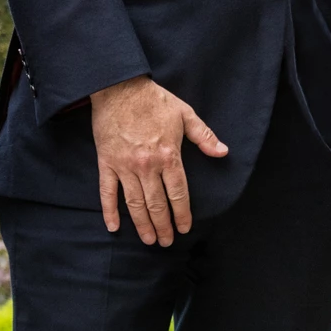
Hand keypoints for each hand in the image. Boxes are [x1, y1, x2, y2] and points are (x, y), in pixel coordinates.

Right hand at [90, 75, 226, 246]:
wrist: (120, 88)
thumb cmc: (155, 100)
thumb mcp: (185, 113)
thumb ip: (204, 135)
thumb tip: (223, 152)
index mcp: (168, 155)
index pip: (178, 193)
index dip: (182, 214)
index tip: (185, 228)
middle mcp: (147, 166)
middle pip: (157, 204)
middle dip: (163, 226)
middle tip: (167, 242)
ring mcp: (125, 166)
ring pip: (134, 204)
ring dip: (142, 225)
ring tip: (148, 240)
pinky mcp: (107, 163)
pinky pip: (107, 192)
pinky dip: (109, 211)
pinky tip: (113, 227)